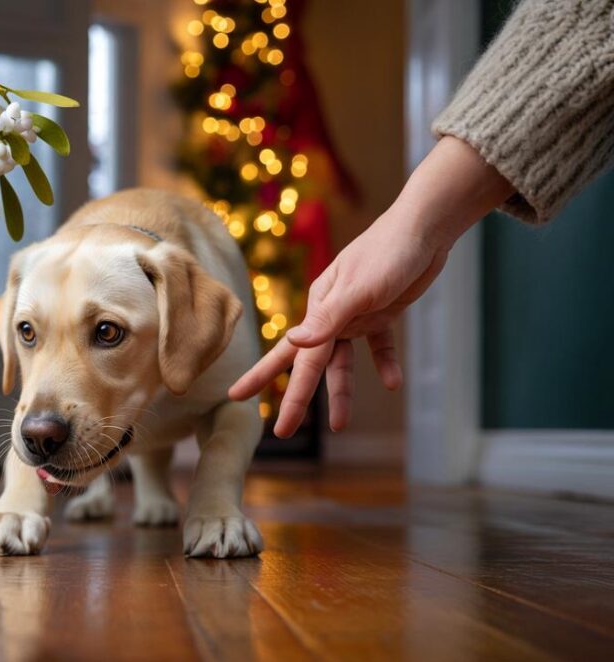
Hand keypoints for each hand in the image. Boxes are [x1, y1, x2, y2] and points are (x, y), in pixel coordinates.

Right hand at [228, 137, 513, 436]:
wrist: (425, 229)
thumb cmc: (387, 253)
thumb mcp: (358, 289)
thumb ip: (327, 319)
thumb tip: (293, 342)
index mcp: (319, 307)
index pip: (293, 354)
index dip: (266, 380)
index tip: (238, 399)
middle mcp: (331, 314)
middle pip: (308, 363)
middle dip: (295, 396)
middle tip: (281, 431)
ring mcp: (355, 315)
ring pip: (342, 362)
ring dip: (341, 392)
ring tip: (340, 424)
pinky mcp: (381, 313)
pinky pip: (378, 346)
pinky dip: (383, 364)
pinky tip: (391, 383)